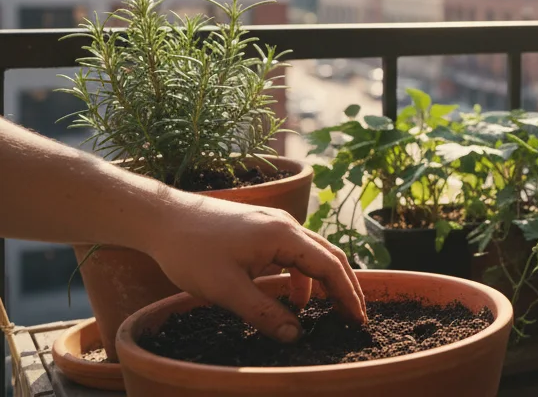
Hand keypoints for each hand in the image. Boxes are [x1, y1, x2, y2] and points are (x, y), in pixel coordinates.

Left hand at [143, 195, 366, 341]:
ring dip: (322, 281)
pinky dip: (302, 274)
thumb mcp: (226, 290)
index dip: (347, 293)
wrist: (162, 218)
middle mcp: (287, 224)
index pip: (329, 265)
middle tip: (353, 315)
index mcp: (284, 235)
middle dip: (344, 286)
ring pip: (313, 252)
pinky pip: (295, 250)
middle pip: (330, 254)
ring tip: (323, 311)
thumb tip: (296, 336)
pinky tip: (291, 295)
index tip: (358, 318)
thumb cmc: (191, 251)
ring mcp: (275, 222)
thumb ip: (263, 313)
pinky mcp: (263, 225)